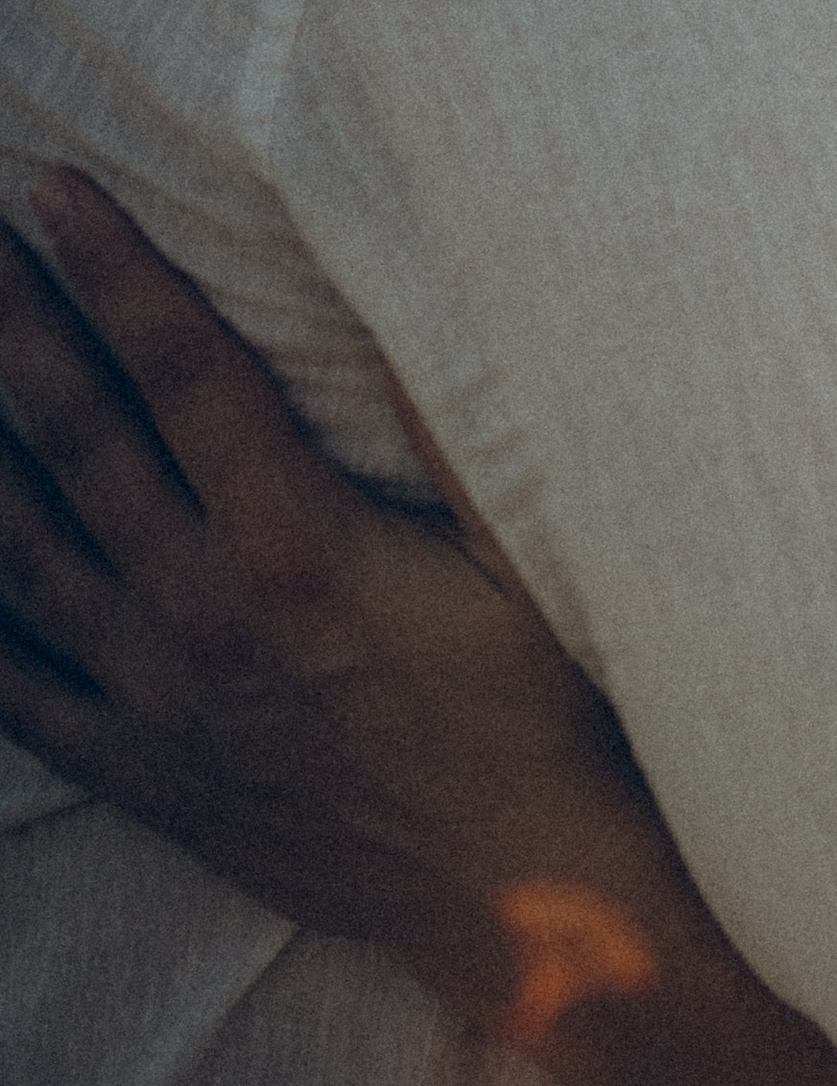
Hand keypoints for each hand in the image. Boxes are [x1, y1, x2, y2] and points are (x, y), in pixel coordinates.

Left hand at [0, 177, 697, 1043]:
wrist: (520, 895)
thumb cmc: (536, 710)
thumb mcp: (519, 555)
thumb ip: (450, 428)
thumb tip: (409, 294)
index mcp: (297, 542)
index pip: (183, 370)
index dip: (117, 272)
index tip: (57, 190)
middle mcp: (205, 612)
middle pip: (80, 438)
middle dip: (15, 329)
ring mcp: (160, 697)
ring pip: (30, 553)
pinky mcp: (147, 773)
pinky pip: (24, 694)